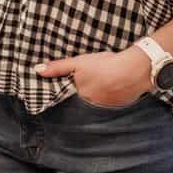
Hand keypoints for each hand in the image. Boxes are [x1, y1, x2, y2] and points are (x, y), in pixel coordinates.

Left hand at [35, 47, 152, 107]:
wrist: (135, 70)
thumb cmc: (105, 65)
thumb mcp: (79, 62)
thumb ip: (58, 67)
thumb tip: (37, 70)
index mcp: (79, 95)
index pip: (67, 98)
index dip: (67, 92)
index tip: (66, 88)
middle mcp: (90, 107)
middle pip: (80, 102)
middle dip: (81, 95)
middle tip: (89, 83)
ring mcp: (105, 109)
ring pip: (94, 104)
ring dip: (95, 97)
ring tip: (99, 85)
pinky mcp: (117, 108)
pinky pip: (107, 106)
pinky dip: (107, 98)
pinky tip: (111, 89)